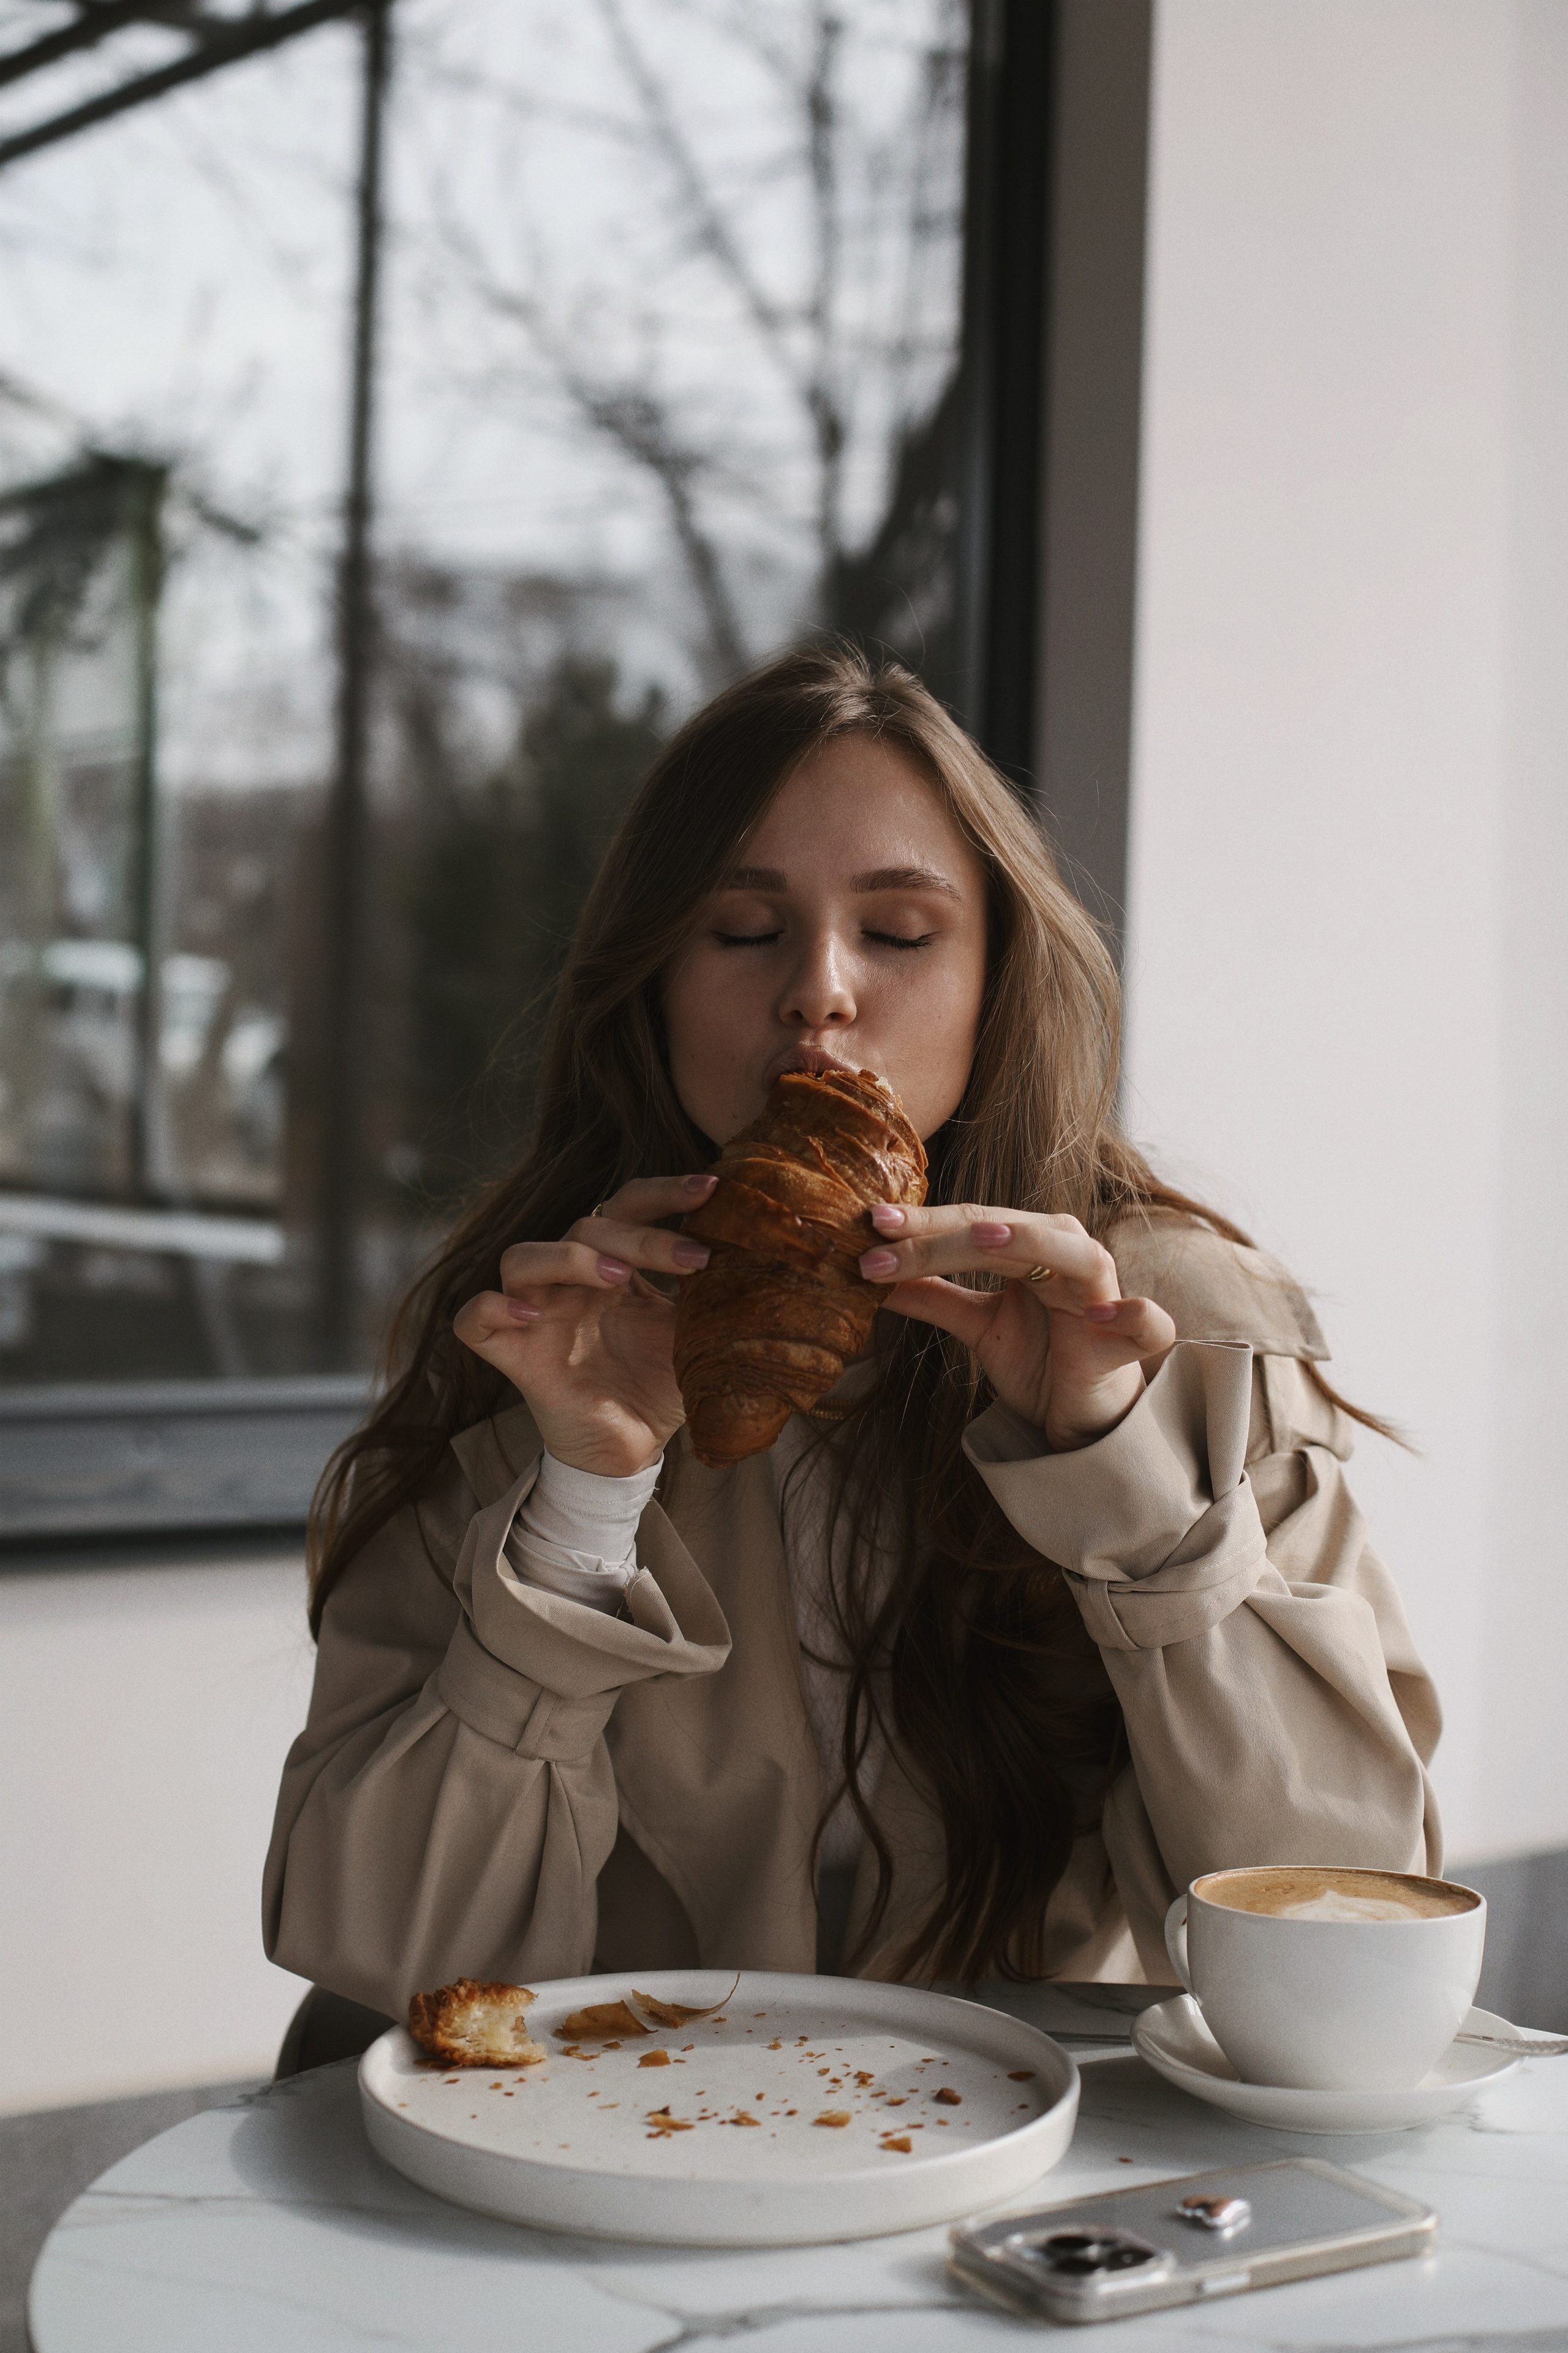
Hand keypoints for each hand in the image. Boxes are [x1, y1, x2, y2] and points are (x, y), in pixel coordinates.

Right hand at [452, 1174, 715, 1476]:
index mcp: (616, 1267)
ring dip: (567, 1256)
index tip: (712, 1188)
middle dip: (640, 1234)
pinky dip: (494, 1307)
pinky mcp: (513, 1355)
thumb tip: (768, 1256)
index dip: (665, 1192)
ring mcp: (538, 1315)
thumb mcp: (697, 1338)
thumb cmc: (658, 1388)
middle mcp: (572, 1282)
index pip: (629, 1206)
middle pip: (585, 1226)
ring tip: (616, 1276)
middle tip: (694, 1257)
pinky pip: (474, 1319)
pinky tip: (530, 1314)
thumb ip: (716, 1297)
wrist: (631, 1454)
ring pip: (521, 1257)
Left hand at [858, 1205, 1175, 1451]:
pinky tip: (1099, 1314)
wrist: (1082, 1413)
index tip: (866, 1226)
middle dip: (943, 1234)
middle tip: (884, 1236)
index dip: (920, 1226)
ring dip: (1034, 1242)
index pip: (971, 1224)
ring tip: (983, 1239)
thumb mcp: (977, 1326)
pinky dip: (1129, 1312)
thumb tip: (868, 1275)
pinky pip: (1145, 1322)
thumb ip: (932, 1297)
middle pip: (1005, 1232)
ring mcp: (1104, 1293)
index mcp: (1033, 1244)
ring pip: (1076, 1255)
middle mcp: (1070, 1253)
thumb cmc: (1038, 1357)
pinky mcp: (1131, 1340)